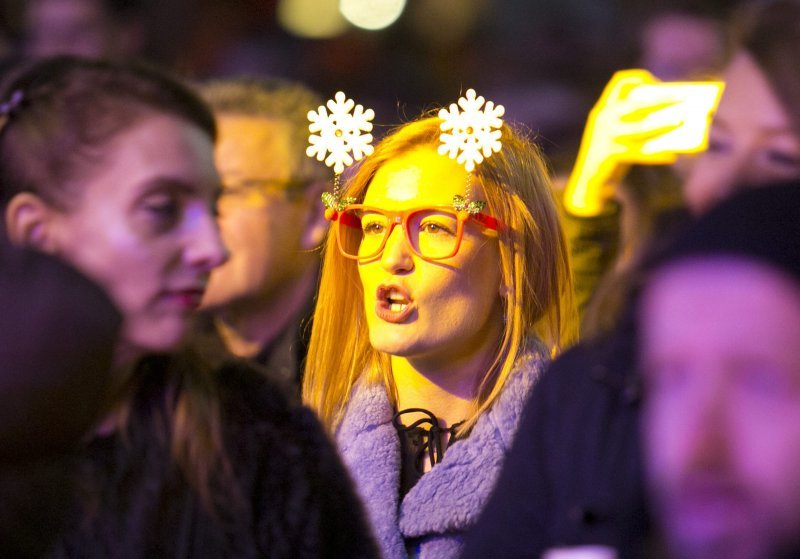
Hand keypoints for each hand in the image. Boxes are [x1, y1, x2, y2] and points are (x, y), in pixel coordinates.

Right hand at [563, 69, 722, 215]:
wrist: (587, 181)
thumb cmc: (610, 155)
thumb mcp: (617, 133)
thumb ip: (636, 123)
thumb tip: (673, 118)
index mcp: (604, 109)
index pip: (620, 82)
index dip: (640, 78)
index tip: (658, 83)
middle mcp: (604, 118)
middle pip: (637, 102)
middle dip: (662, 98)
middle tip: (683, 99)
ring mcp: (606, 136)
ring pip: (641, 126)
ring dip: (663, 122)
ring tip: (680, 121)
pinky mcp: (610, 154)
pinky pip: (640, 152)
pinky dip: (656, 154)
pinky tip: (671, 156)